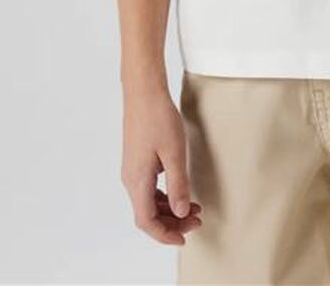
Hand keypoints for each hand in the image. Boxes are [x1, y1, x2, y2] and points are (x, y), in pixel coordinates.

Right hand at [121, 83, 202, 244]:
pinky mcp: (136, 160)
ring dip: (169, 209)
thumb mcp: (174, 153)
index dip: (165, 234)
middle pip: (147, 215)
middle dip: (172, 222)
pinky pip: (148, 189)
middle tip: (198, 220)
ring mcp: (132, 169)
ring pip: (147, 202)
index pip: (147, 221)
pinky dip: (163, 196)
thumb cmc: (158, 117)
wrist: (143, 91)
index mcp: (137, 181)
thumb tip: (181, 212)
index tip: (185, 237)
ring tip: (194, 207)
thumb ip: (178, 185)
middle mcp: (130, 179)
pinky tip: (179, 191)